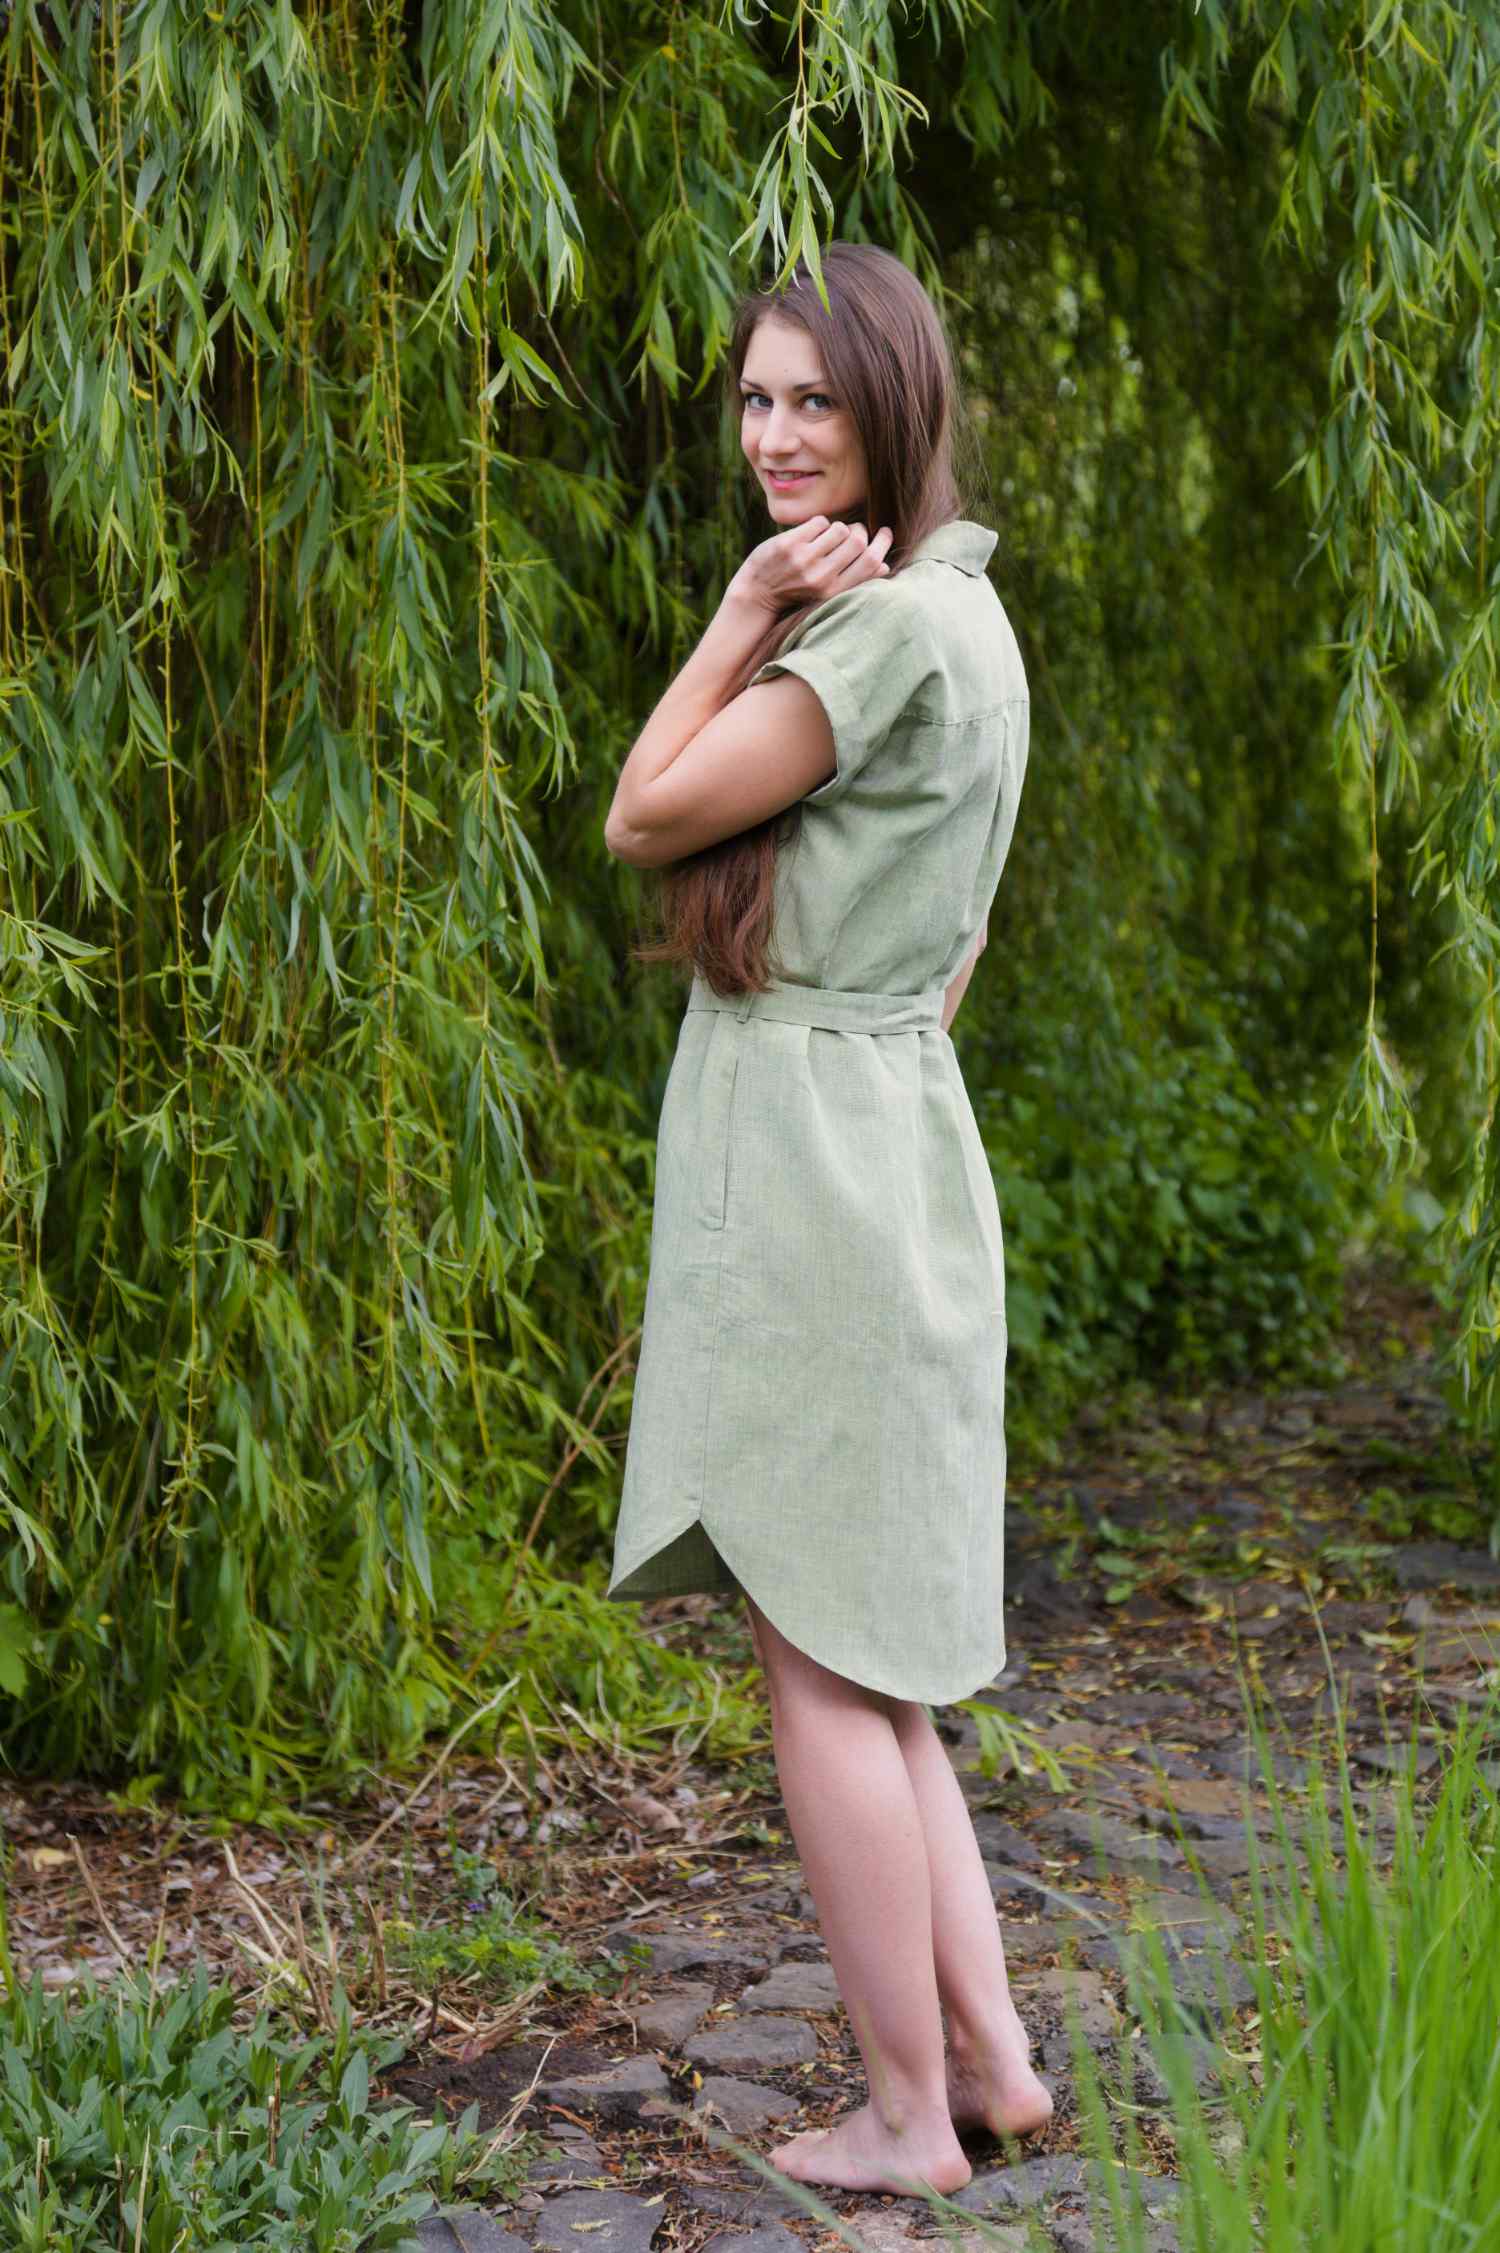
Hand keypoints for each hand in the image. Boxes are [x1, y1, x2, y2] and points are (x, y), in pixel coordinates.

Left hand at [727, 514, 893, 617]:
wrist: (757, 594)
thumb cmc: (798, 592)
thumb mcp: (827, 593)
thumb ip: (855, 580)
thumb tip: (885, 566)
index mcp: (834, 592)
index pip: (870, 562)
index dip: (882, 544)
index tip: (885, 533)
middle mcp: (820, 577)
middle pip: (858, 540)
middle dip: (860, 531)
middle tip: (854, 532)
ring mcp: (804, 559)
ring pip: (839, 528)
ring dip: (838, 528)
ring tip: (828, 537)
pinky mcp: (789, 544)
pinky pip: (819, 521)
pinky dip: (819, 525)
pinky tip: (809, 535)